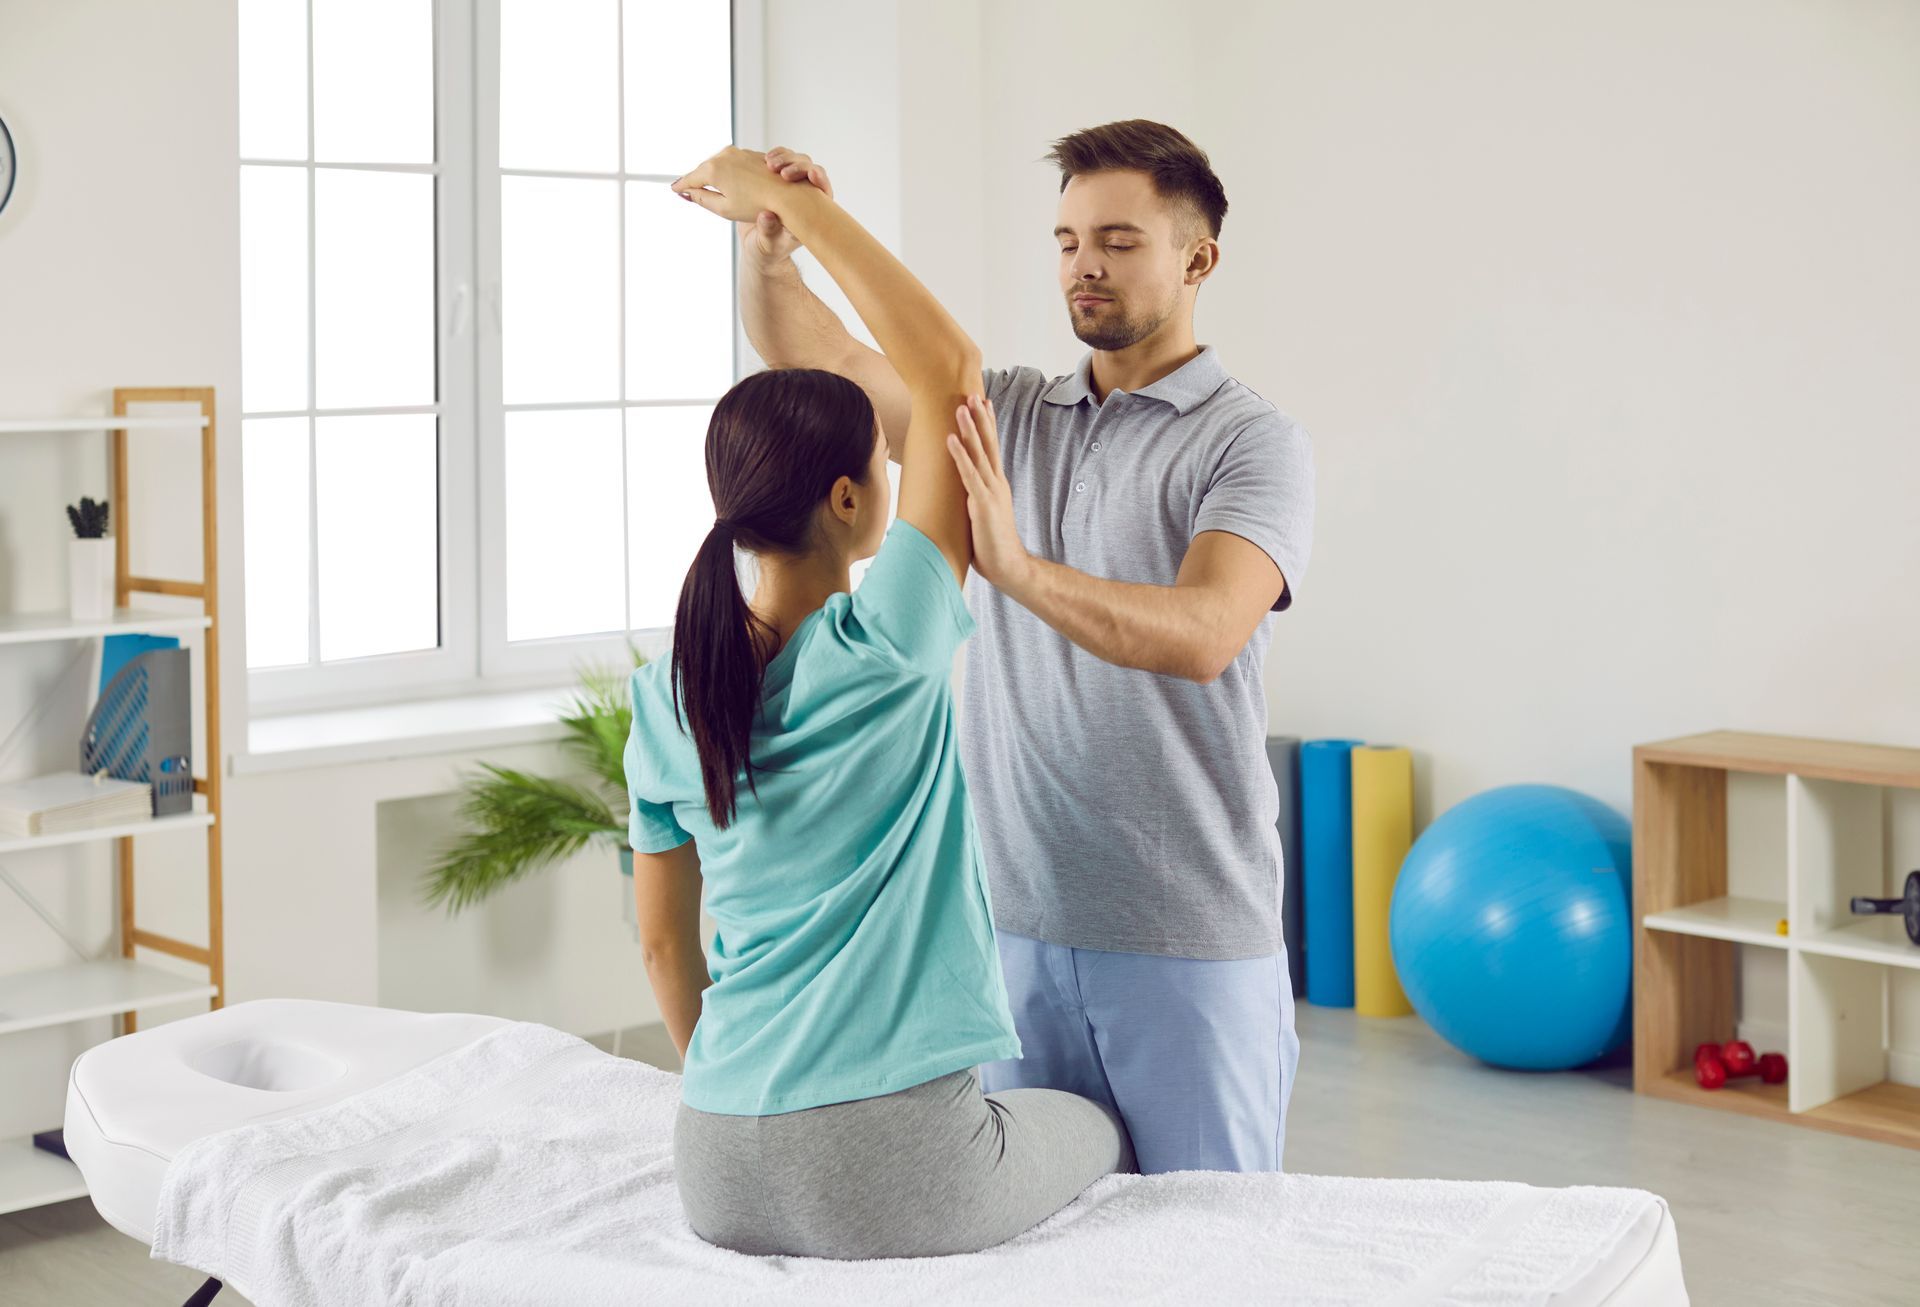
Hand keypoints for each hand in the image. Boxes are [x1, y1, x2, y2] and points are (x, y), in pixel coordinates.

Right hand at [673, 146, 804, 224]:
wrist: (789, 196)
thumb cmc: (757, 206)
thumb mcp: (724, 208)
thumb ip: (701, 199)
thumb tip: (686, 192)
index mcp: (714, 169)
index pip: (690, 178)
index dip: (681, 186)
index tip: (673, 189)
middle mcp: (724, 156)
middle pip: (704, 169)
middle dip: (697, 179)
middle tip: (686, 189)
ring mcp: (739, 152)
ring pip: (719, 164)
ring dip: (713, 175)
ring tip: (707, 187)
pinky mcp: (751, 154)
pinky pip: (733, 162)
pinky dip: (728, 171)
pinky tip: (730, 182)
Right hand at [739, 147, 834, 265]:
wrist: (753, 244)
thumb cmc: (765, 250)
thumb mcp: (766, 245)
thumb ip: (768, 232)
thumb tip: (768, 216)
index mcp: (810, 214)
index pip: (824, 191)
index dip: (821, 180)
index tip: (812, 174)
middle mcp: (803, 196)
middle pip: (810, 170)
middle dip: (799, 166)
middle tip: (782, 172)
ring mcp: (790, 186)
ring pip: (796, 161)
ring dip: (786, 158)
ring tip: (770, 163)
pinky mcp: (775, 179)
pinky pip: (780, 160)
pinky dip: (775, 156)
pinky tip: (765, 158)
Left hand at [946, 396, 1031, 590]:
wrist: (1008, 566)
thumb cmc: (993, 544)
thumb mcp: (983, 514)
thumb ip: (976, 499)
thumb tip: (963, 493)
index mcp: (997, 484)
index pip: (992, 448)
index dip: (988, 425)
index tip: (983, 404)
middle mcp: (996, 482)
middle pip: (988, 443)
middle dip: (981, 418)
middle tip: (974, 394)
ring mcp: (990, 491)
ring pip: (979, 453)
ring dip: (969, 429)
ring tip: (960, 407)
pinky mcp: (982, 503)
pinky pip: (968, 474)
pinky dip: (959, 455)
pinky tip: (951, 439)